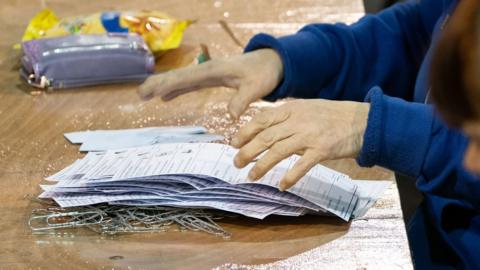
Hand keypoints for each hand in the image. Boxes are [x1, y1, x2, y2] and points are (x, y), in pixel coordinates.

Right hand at [138, 49, 283, 118]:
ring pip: (180, 79)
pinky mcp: (211, 78)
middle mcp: (207, 70)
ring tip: (144, 95)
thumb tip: (231, 117)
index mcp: (213, 70)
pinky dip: (175, 89)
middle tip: (139, 94)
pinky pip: (189, 84)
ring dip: (162, 86)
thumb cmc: (263, 74)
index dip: (167, 85)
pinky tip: (167, 96)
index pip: (185, 78)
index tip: (151, 91)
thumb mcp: (256, 88)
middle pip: (177, 76)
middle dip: (157, 83)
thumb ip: (242, 101)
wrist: (271, 62)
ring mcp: (208, 73)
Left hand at [230, 99, 369, 190]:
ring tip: (251, 176)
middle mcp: (298, 121)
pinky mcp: (322, 150)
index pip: (262, 119)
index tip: (233, 143)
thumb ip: (287, 116)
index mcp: (292, 109)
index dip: (245, 131)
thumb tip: (264, 126)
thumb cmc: (332, 116)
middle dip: (247, 150)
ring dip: (261, 165)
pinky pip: (302, 165)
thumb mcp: (306, 108)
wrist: (361, 121)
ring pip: (278, 151)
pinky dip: (290, 177)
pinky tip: (282, 185)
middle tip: (236, 163)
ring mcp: (310, 135)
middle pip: (266, 136)